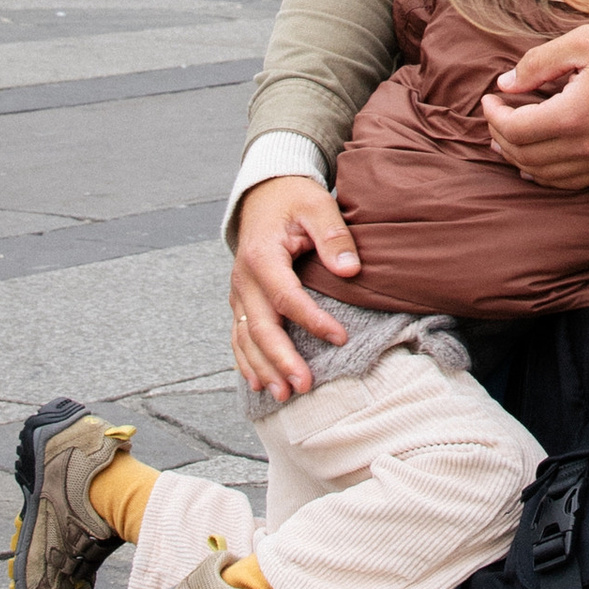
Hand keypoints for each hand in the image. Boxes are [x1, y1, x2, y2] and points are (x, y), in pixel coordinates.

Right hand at [230, 174, 360, 397]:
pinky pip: (238, 337)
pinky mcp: (240, 301)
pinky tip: (258, 383)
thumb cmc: (294, 200)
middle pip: (260, 327)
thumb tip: (349, 270)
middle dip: (281, 359)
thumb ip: (333, 235)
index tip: (340, 338)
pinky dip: (246, 362)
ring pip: (245, 339)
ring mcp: (238, 293)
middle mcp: (244, 279)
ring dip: (263, 369)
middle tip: (304, 386)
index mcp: (262, 256)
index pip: (286, 296)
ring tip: (284, 395)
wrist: (264, 193)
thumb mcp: (317, 205)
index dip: (312, 320)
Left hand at [482, 21, 588, 190]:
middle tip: (495, 113)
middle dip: (500, 134)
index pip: (516, 129)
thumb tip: (506, 83)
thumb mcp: (584, 41)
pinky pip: (569, 183)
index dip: (494, 114)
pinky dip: (544, 174)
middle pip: (525, 155)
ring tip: (506, 136)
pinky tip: (534, 161)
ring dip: (518, 157)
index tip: (489, 97)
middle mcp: (587, 147)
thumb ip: (539, 62)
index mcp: (576, 114)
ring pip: (544, 174)